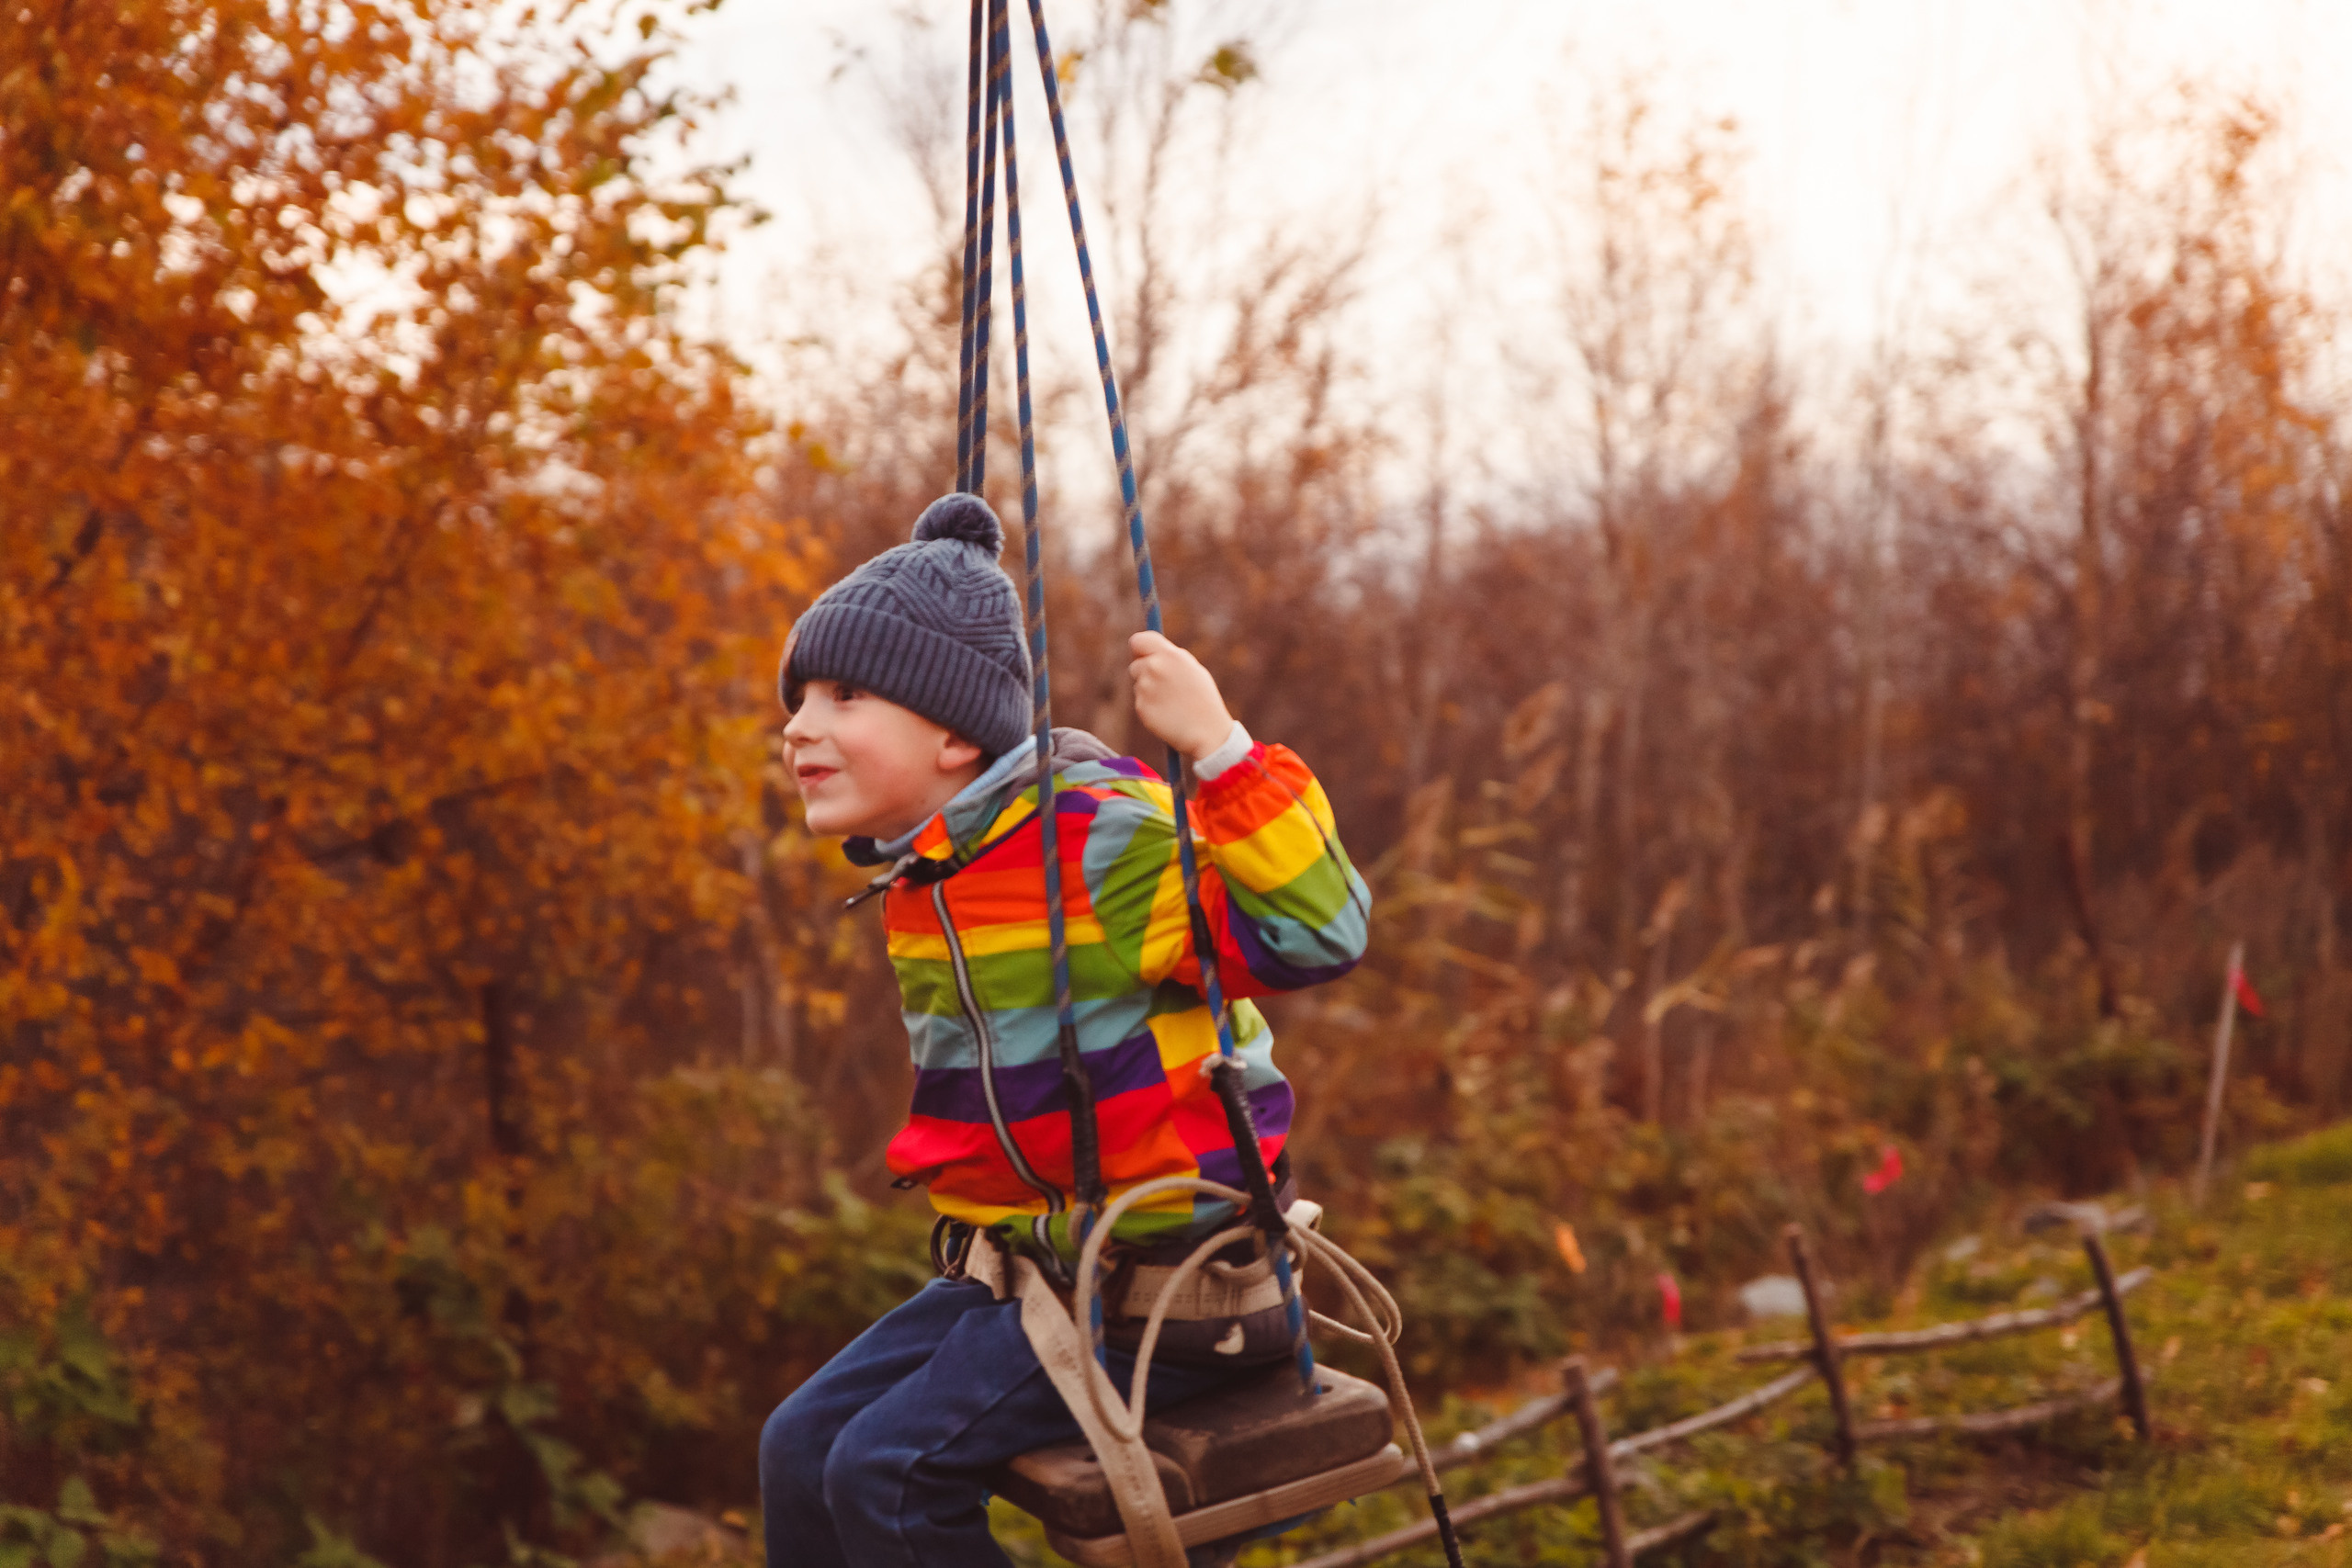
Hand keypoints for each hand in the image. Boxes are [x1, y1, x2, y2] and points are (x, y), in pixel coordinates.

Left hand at [1128, 631, 1234, 759]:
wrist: (1207, 732)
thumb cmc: (1204, 700)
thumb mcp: (1193, 670)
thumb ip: (1170, 658)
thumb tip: (1149, 652)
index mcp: (1170, 655)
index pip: (1139, 640)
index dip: (1139, 648)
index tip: (1142, 655)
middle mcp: (1155, 668)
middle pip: (1135, 664)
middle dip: (1144, 672)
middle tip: (1162, 685)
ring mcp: (1146, 687)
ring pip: (1138, 684)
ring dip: (1148, 690)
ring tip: (1170, 702)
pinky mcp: (1141, 706)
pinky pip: (1140, 701)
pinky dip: (1150, 706)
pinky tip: (1166, 713)